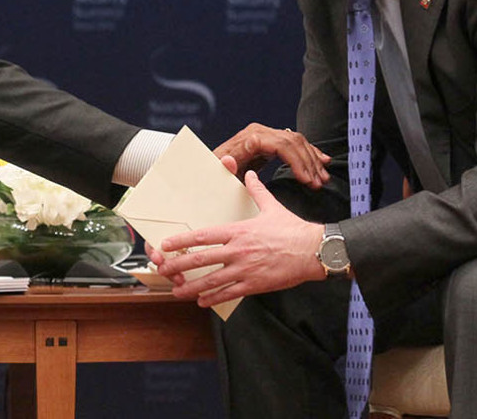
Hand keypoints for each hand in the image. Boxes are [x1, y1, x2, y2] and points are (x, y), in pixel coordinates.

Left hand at [147, 171, 325, 307]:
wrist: (313, 250)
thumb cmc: (293, 229)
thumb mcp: (272, 207)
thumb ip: (256, 191)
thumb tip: (250, 175)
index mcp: (239, 231)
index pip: (203, 236)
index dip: (183, 241)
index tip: (166, 245)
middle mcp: (238, 251)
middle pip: (201, 260)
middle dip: (179, 266)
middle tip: (163, 270)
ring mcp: (245, 269)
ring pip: (211, 281)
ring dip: (191, 287)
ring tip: (177, 291)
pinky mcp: (255, 284)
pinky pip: (229, 293)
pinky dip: (214, 298)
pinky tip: (202, 301)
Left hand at [214, 122, 331, 188]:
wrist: (215, 167)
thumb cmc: (218, 173)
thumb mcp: (220, 175)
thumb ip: (224, 169)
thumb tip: (228, 160)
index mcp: (249, 139)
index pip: (281, 145)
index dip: (296, 161)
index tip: (305, 179)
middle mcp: (258, 132)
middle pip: (292, 142)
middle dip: (308, 163)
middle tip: (317, 183)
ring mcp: (266, 134)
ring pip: (297, 141)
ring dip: (312, 160)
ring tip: (322, 178)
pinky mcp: (271, 139)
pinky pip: (295, 142)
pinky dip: (310, 152)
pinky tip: (322, 160)